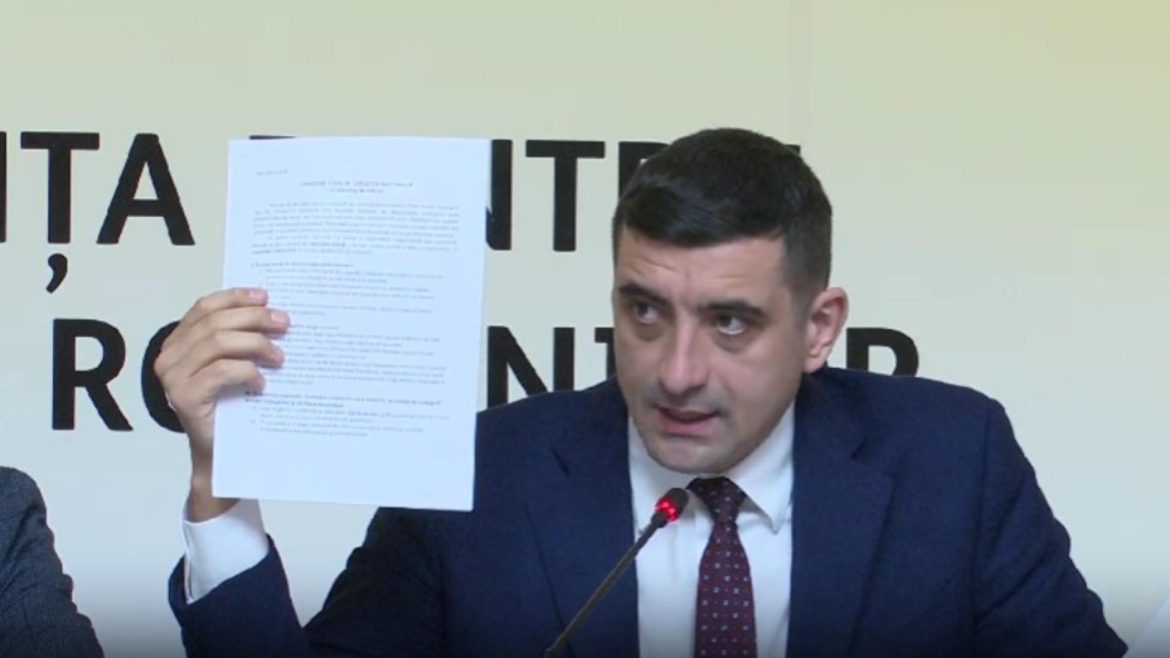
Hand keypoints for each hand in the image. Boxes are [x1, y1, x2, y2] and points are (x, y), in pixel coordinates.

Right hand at [154, 287, 288, 519]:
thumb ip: (239, 339)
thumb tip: (273, 312)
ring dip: (256, 344)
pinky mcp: (184, 397)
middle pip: (215, 322)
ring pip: (219, 342)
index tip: (266, 296)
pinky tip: (262, 383)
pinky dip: (247, 372)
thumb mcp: (234, 365)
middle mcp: (168, 357)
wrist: (222, 455)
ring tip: (279, 356)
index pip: (205, 307)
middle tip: (284, 324)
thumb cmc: (231, 408)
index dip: (236, 298)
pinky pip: (221, 371)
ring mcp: (172, 377)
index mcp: (179, 342)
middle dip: (254, 318)